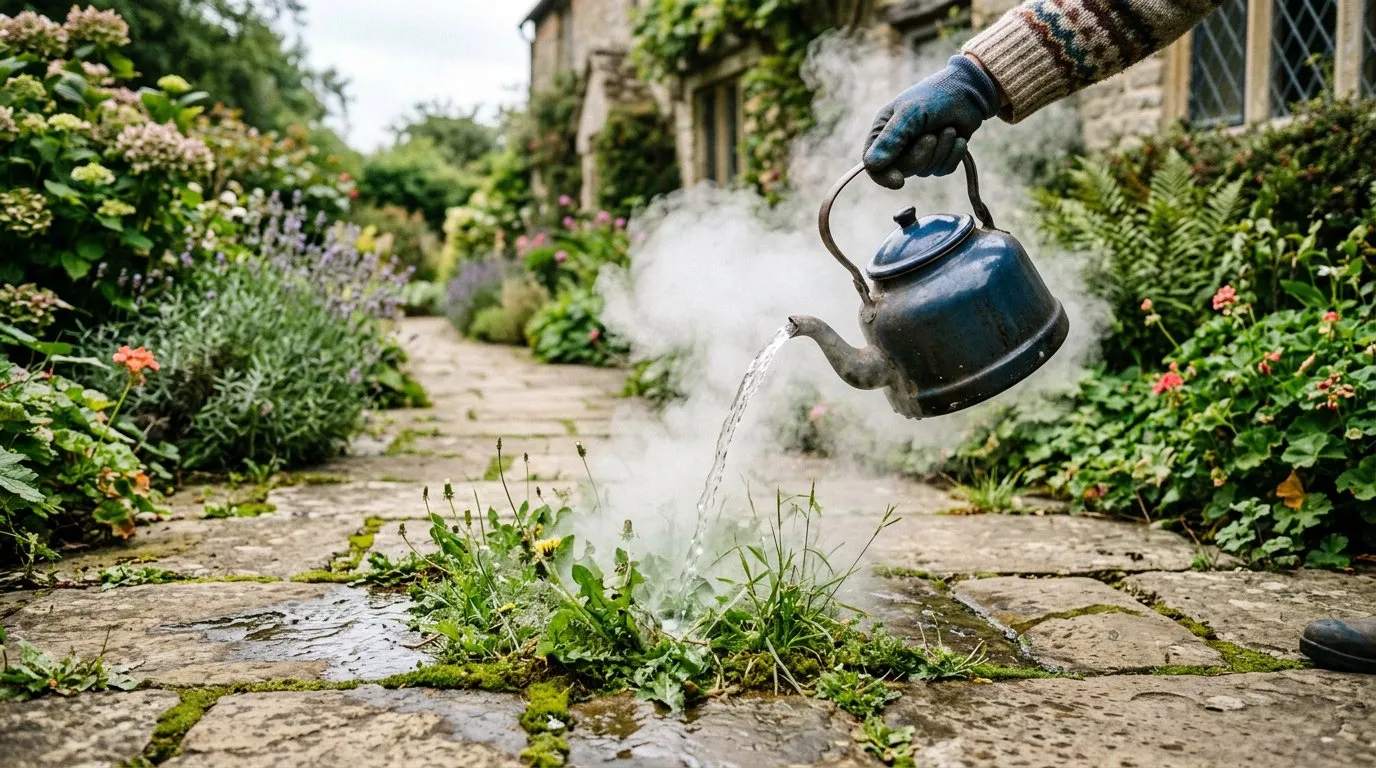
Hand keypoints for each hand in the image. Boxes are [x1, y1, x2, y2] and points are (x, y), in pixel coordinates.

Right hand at [863, 55, 999, 188]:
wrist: (970, 92)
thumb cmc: (936, 96)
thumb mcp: (910, 113)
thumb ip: (891, 139)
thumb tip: (871, 165)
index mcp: (883, 131)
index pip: (873, 164)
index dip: (884, 176)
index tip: (899, 182)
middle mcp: (898, 144)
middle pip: (902, 170)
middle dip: (921, 155)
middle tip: (932, 136)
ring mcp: (918, 152)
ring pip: (925, 171)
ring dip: (941, 151)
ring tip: (948, 128)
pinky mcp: (938, 157)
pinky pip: (943, 170)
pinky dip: (953, 155)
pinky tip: (958, 138)